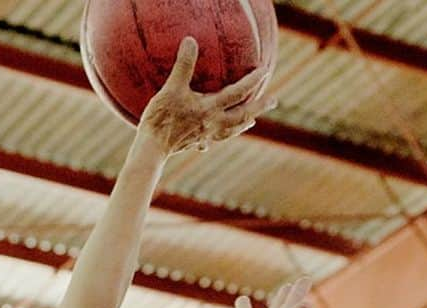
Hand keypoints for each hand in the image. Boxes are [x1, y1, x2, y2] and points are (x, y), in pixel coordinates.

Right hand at [138, 37, 272, 157]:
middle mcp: (214, 124)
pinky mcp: (197, 143)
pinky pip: (214, 139)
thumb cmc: (162, 117)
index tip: (265, 71)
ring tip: (252, 120)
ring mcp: (207, 136)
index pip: (238, 93)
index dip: (253, 81)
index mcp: (211, 109)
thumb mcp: (172, 88)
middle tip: (274, 100)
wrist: (153, 147)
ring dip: (244, 123)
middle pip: (243, 115)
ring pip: (232, 130)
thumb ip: (183, 65)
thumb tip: (191, 41)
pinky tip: (217, 136)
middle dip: (260, 107)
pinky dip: (222, 135)